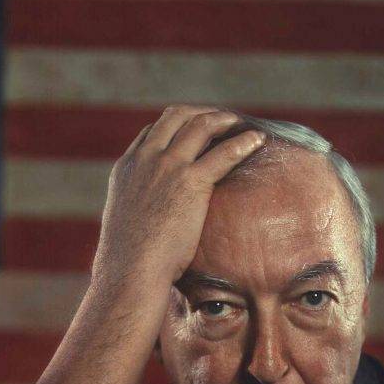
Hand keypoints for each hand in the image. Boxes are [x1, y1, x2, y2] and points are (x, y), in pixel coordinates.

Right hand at [91, 105, 266, 287]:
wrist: (130, 270)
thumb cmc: (129, 258)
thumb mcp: (127, 221)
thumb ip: (140, 206)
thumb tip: (152, 218)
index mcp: (126, 168)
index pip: (152, 132)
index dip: (176, 126)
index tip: (194, 129)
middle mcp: (145, 159)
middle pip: (175, 117)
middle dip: (201, 113)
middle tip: (221, 119)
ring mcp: (167, 167)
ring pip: (200, 126)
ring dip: (224, 120)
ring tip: (241, 124)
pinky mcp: (190, 181)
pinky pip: (224, 152)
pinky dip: (243, 142)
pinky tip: (257, 140)